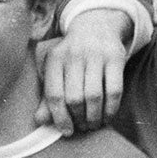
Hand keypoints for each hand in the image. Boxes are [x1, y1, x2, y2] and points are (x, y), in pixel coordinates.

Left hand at [34, 9, 131, 134]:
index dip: (60, 117)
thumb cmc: (72, 57)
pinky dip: (111, 108)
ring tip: (93, 124)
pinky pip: (114, 90)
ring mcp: (96, 55)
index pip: (54, 94)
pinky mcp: (115, 57)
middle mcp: (74, 55)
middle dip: (79, 119)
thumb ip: (48, 97)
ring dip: (94, 117)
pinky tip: (107, 116)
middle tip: (82, 127)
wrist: (96, 26)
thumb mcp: (57, 70)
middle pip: (75, 98)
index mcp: (55, 59)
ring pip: (94, 96)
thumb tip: (40, 121)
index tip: (66, 131)